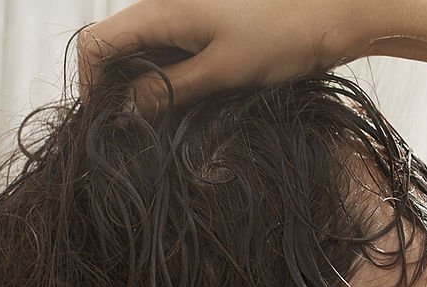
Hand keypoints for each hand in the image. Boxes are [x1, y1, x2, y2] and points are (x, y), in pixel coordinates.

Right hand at [77, 0, 367, 117]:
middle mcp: (164, 4)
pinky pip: (169, 51)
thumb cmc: (283, 36)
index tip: (105, 124)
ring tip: (159, 126)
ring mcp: (184, 13)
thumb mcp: (222, 72)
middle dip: (115, 90)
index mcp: (160, 9)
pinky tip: (183, 106)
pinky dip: (167, 79)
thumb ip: (170, 90)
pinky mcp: (205, 24)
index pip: (96, 43)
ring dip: (142, 88)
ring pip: (141, 51)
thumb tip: (127, 110)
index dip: (91, 85)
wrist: (334, 11)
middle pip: (115, 47)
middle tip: (133, 134)